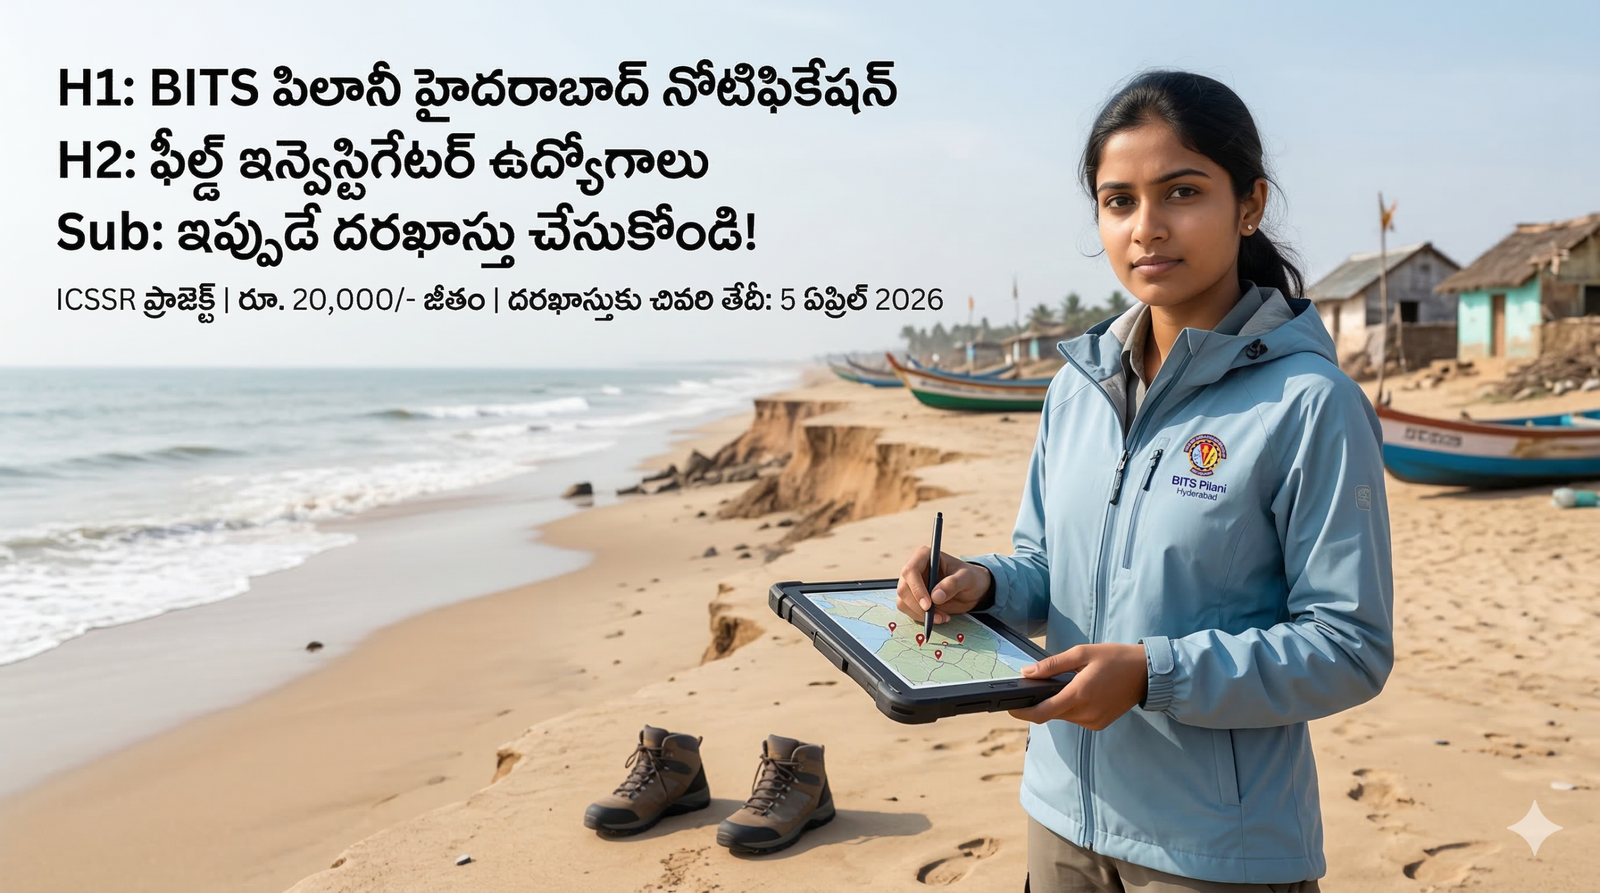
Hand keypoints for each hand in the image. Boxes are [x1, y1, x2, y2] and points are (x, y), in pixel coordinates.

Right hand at [895, 547, 990, 624]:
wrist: (971, 590)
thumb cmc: (969, 578)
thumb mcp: (967, 578)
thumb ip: (952, 584)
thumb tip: (935, 597)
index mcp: (924, 556)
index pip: (910, 570)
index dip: (916, 588)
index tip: (928, 605)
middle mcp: (914, 568)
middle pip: (904, 589)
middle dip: (918, 606)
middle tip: (937, 617)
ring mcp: (911, 584)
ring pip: (903, 601)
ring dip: (920, 614)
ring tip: (942, 618)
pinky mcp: (912, 598)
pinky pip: (908, 610)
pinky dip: (920, 618)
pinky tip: (938, 617)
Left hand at [1008, 644, 1148, 730]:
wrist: (1147, 674)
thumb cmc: (1115, 658)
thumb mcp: (1082, 653)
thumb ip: (1052, 665)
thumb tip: (1027, 673)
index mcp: (1079, 694)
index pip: (1042, 712)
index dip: (1022, 712)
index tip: (1009, 708)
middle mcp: (1086, 713)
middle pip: (1050, 714)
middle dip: (1039, 703)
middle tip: (1037, 685)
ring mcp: (1093, 721)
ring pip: (1063, 716)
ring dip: (1057, 704)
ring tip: (1066, 684)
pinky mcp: (1099, 724)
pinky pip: (1075, 718)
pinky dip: (1070, 707)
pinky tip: (1079, 692)